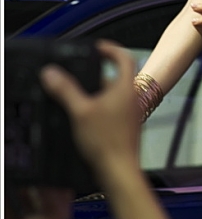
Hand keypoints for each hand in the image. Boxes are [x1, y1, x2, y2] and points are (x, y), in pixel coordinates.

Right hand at [40, 40, 140, 178]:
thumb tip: (52, 73)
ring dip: (97, 95)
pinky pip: (114, 110)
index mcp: (126, 88)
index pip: (125, 58)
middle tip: (79, 78)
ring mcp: (131, 113)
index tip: (98, 48)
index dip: (111, 49)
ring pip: (114, 95)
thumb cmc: (107, 142)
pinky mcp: (127, 127)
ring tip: (79, 101)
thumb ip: (65, 90)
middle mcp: (132, 98)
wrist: (119, 171)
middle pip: (117, 77)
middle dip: (96, 77)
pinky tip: (86, 120)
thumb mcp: (80, 111)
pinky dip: (101, 109)